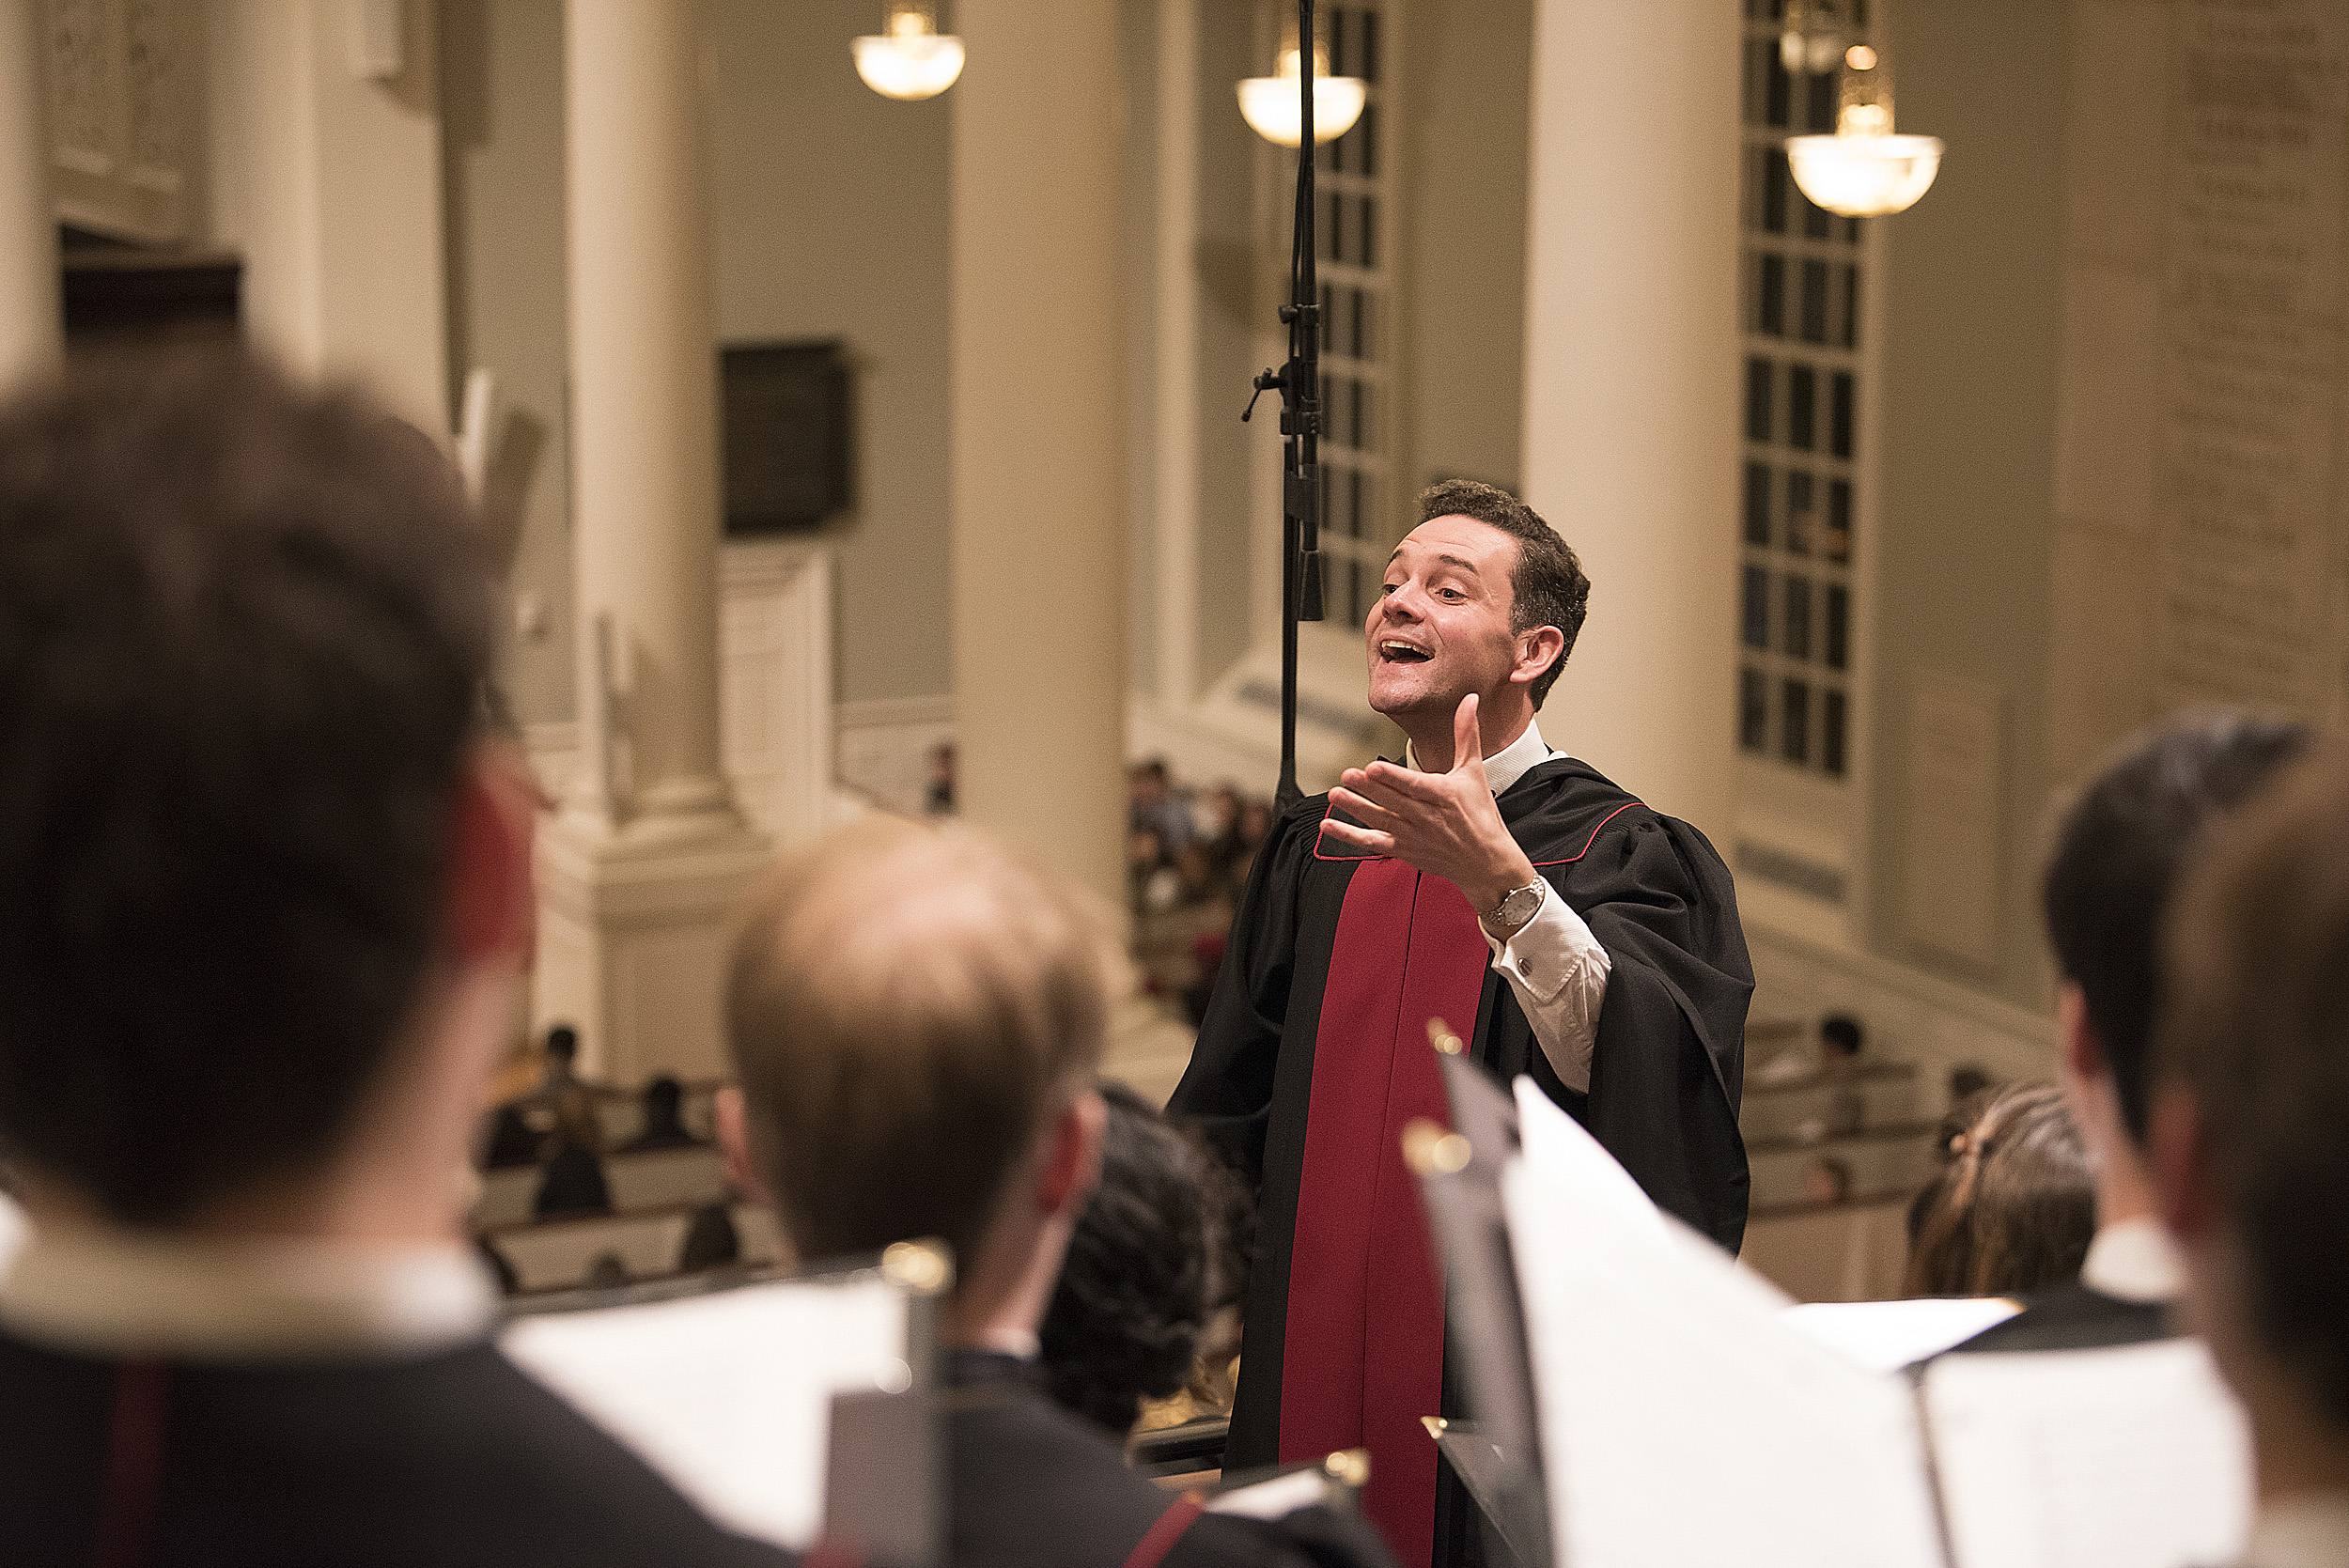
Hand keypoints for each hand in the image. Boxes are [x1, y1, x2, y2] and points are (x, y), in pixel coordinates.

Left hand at [1321, 694, 1538, 919]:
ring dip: (1356, 808)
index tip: (1374, 768)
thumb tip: (1470, 700)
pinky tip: (1329, 827)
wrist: (1486, 861)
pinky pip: (1373, 843)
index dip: (1393, 778)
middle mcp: (1427, 817)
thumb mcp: (1474, 770)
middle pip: (1393, 801)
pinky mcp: (1403, 850)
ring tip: (1335, 794)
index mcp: (1443, 795)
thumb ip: (1466, 733)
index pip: (1415, 786)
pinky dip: (1350, 836)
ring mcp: (1413, 835)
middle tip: (1347, 774)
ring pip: (1381, 821)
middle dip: (1369, 789)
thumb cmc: (1480, 814)